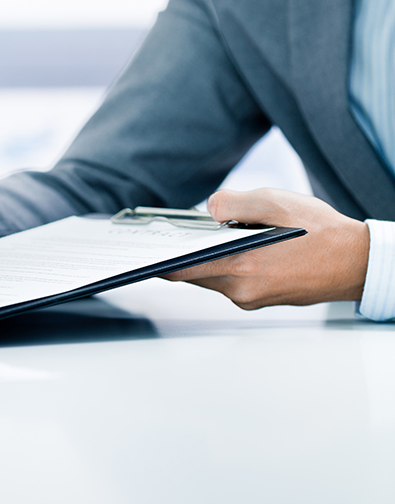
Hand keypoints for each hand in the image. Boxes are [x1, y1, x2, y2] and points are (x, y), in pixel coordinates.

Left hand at [162, 188, 369, 307]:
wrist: (357, 263)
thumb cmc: (321, 233)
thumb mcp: (274, 202)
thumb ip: (232, 203)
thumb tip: (207, 211)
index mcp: (239, 267)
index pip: (181, 270)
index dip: (160, 259)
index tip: (146, 250)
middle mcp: (241, 290)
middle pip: (195, 274)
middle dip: (188, 253)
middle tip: (181, 234)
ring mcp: (250, 299)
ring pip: (214, 277)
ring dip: (212, 257)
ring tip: (225, 234)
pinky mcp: (261, 300)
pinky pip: (233, 281)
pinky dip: (231, 264)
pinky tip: (245, 247)